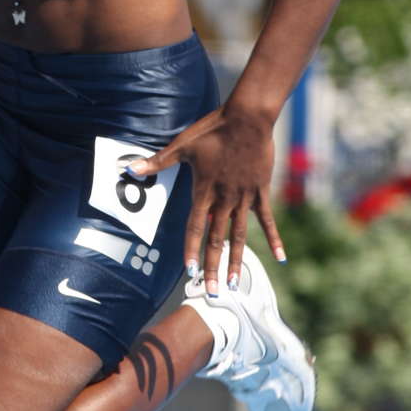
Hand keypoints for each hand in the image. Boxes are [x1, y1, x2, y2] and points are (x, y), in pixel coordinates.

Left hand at [126, 101, 284, 294]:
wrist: (248, 118)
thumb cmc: (213, 129)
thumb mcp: (182, 145)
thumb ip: (158, 162)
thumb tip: (130, 168)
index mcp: (204, 190)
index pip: (194, 226)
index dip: (191, 248)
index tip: (189, 270)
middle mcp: (224, 199)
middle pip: (216, 239)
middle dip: (212, 267)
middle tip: (211, 292)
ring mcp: (244, 197)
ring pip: (239, 236)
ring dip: (236, 261)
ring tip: (233, 284)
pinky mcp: (260, 191)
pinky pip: (267, 220)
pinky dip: (274, 239)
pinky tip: (280, 258)